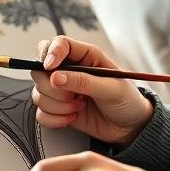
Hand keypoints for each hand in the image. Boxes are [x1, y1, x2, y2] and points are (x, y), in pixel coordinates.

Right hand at [31, 36, 153, 145]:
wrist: (130, 127)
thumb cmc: (127, 101)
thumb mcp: (112, 89)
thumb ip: (84, 81)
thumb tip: (56, 76)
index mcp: (86, 56)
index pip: (59, 43)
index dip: (50, 53)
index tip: (51, 68)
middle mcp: (70, 71)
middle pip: (40, 70)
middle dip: (52, 87)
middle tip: (73, 96)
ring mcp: (62, 90)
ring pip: (38, 93)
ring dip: (56, 105)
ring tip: (79, 107)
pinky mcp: (58, 108)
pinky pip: (41, 112)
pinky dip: (54, 118)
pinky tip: (72, 118)